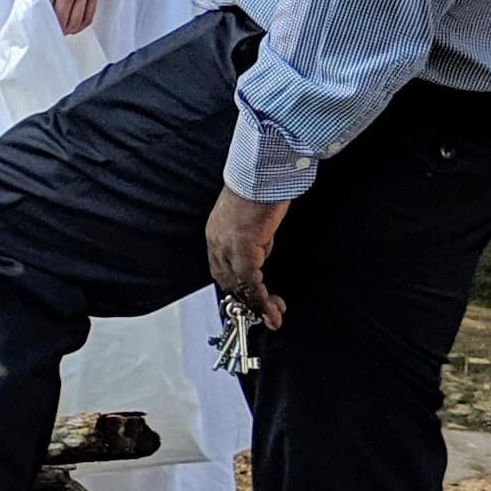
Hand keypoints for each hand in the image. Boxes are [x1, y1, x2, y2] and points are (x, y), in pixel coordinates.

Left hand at [18, 0, 105, 34]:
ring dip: (66, 30)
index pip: (42, 13)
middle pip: (60, 21)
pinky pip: (90, 14)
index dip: (38, 24)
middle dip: (52, 30)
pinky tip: (73, 25)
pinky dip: (81, 24)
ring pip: (75, 22)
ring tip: (58, 30)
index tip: (33, 29)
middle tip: (45, 32)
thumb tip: (23, 2)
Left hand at [204, 188, 287, 326]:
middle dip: (247, 301)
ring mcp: (226, 246)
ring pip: (238, 285)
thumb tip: (261, 253)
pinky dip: (261, 298)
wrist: (261, 174)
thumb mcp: (254, 221)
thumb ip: (255, 240)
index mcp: (217, 235)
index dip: (237, 289)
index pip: (222, 270)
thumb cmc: (260, 190)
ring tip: (273, 315)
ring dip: (257, 305)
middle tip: (266, 314)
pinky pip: (249, 281)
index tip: (252, 301)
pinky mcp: (242, 247)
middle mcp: (216, 242)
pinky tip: (271, 307)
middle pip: (226, 281)